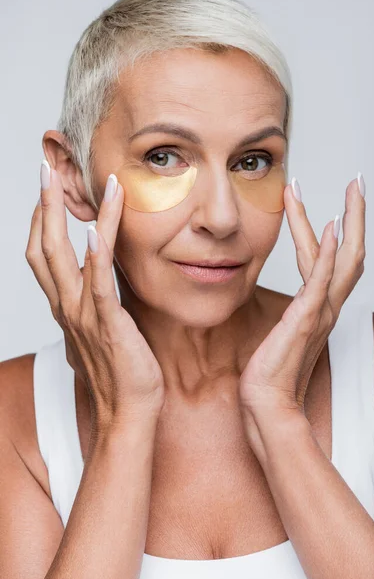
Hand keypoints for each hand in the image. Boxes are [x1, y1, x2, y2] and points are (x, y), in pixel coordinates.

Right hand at [26, 164, 164, 430]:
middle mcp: (67, 306)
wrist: (128, 411)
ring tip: (78, 180)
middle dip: (42, 205)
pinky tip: (98, 228)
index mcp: (66, 306)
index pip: (43, 255)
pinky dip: (96, 255)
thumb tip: (100, 284)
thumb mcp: (102, 329)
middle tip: (46, 167)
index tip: (48, 189)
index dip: (40, 220)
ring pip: (65, 257)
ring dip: (68, 216)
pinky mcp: (107, 325)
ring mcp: (83, 315)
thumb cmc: (120, 371)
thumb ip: (96, 303)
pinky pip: (98, 285)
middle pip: (42, 247)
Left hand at [239, 175, 365, 424]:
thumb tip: (287, 302)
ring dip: (346, 220)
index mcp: (320, 307)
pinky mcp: (305, 319)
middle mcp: (327, 307)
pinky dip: (328, 252)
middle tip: (355, 181)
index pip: (335, 259)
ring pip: (342, 258)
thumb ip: (290, 313)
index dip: (338, 228)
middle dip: (355, 214)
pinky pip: (320, 280)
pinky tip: (332, 225)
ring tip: (348, 190)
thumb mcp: (281, 333)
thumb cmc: (270, 371)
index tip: (335, 201)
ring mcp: (320, 312)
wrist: (267, 402)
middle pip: (351, 253)